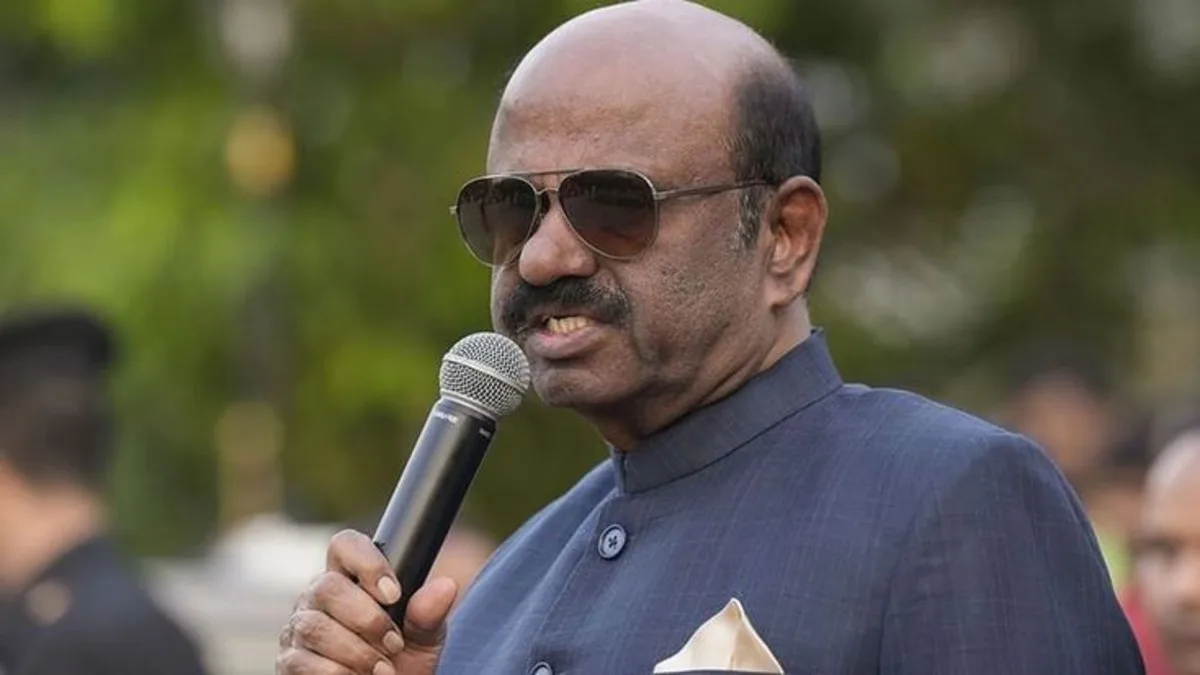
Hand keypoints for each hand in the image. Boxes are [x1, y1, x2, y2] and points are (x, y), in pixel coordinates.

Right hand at [277, 530, 457, 674]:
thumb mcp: (423, 640)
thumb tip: (445, 587)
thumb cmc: (401, 663)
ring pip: (315, 626)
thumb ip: (429, 614)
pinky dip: (336, 673)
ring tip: (383, 670)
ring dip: (356, 652)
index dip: (367, 563)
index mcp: (351, 579)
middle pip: (328, 586)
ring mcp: (300, 629)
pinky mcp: (290, 662)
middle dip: (367, 619)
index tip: (394, 594)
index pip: (345, 545)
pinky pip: (302, 661)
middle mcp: (319, 598)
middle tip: (394, 644)